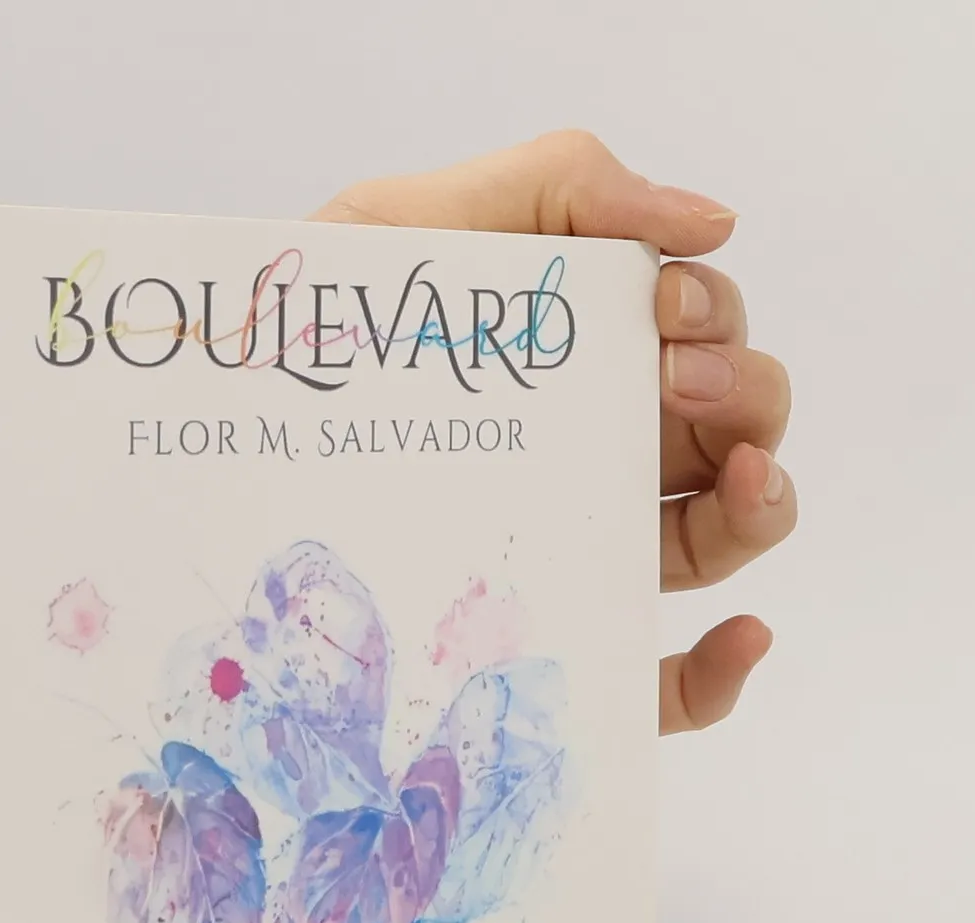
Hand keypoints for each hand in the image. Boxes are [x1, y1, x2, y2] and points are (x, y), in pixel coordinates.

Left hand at [312, 131, 793, 734]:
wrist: (210, 447)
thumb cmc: (307, 340)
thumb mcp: (411, 223)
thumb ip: (561, 185)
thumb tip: (713, 221)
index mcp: (577, 360)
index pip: (702, 335)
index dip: (713, 315)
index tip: (662, 309)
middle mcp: (594, 454)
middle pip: (734, 428)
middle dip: (744, 393)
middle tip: (677, 379)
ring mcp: (583, 555)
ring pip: (725, 538)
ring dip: (764, 504)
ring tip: (743, 478)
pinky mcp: (559, 654)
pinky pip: (669, 684)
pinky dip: (728, 666)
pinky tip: (743, 634)